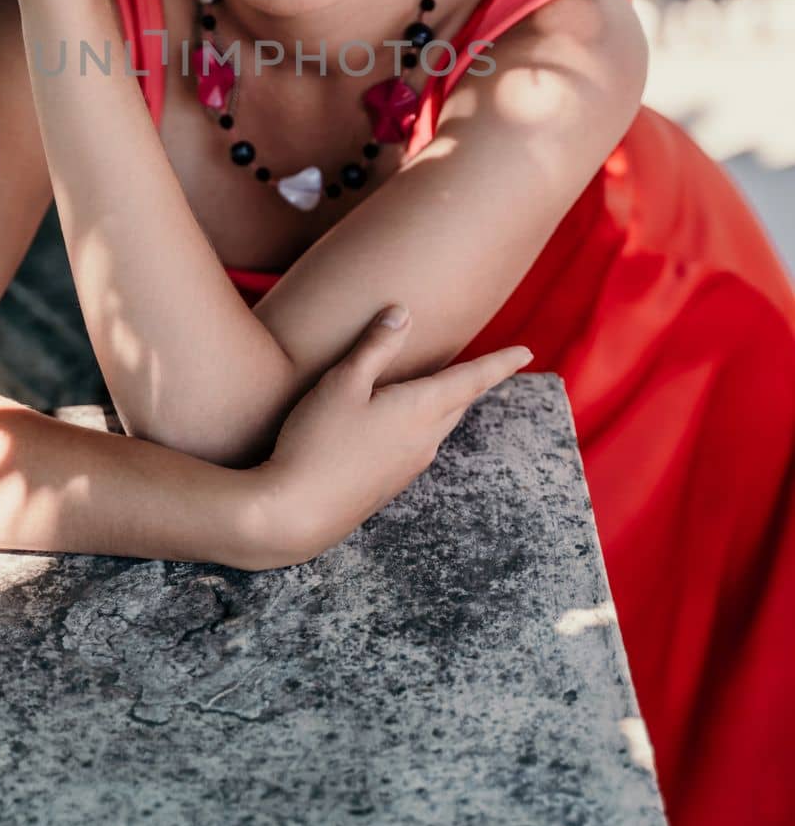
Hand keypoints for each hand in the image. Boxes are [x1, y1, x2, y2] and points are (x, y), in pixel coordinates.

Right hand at [260, 305, 532, 564]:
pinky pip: (420, 445)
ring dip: (447, 403)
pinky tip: (401, 424)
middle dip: (472, 382)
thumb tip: (402, 312)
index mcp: (419, 409)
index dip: (500, 363)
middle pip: (459, 403)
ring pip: (440, 426)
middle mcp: (424, 439)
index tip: (527, 352)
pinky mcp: (390, 484)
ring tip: (445, 387)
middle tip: (488, 365)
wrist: (297, 514)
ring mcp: (409, 466)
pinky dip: (423, 424)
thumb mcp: (342, 382)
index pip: (472, 380)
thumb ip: (375, 346)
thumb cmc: (317, 440)